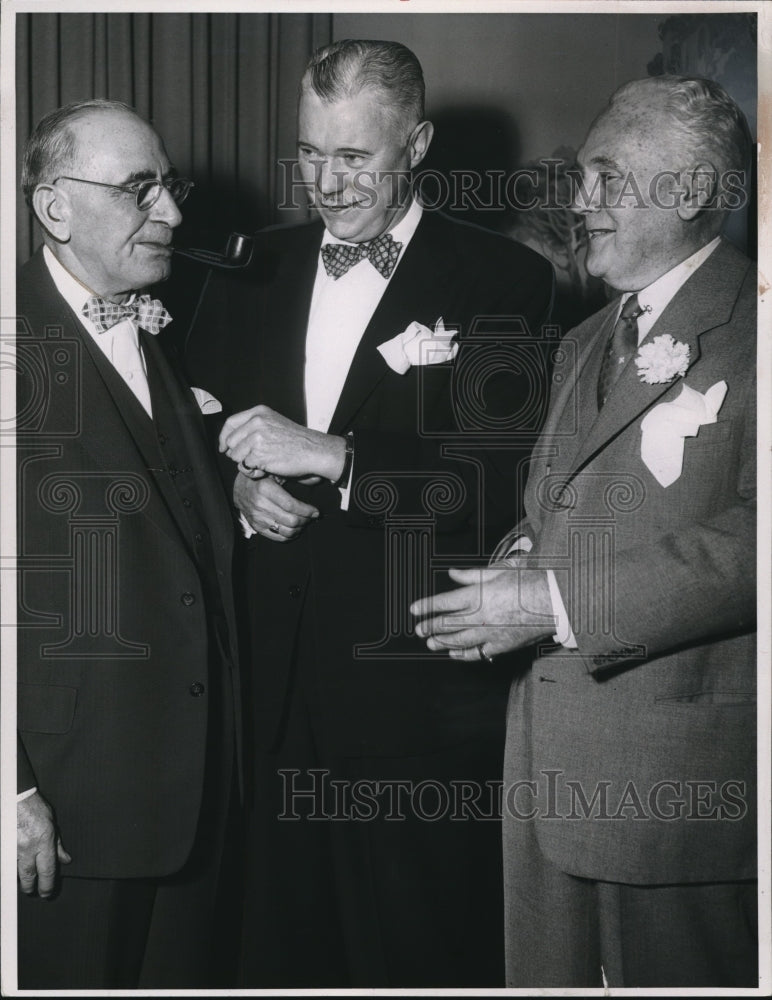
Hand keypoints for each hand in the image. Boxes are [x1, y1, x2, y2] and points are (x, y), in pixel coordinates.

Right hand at [17, 791, 70, 897]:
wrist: (16, 798)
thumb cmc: (35, 808)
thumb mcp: (52, 824)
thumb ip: (57, 845)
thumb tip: (65, 860)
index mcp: (44, 842)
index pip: (48, 871)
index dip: (48, 886)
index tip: (47, 893)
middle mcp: (28, 848)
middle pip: (29, 877)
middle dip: (31, 888)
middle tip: (34, 891)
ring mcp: (13, 849)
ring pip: (16, 873)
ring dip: (21, 878)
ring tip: (25, 881)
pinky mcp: (5, 849)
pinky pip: (9, 864)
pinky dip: (13, 868)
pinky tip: (15, 869)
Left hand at [220, 405, 345, 481]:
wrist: (313, 450)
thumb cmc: (295, 439)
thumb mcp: (273, 422)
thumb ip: (252, 426)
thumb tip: (228, 442)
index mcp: (259, 413)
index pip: (230, 423)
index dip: (224, 437)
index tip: (225, 447)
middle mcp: (256, 423)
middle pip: (231, 442)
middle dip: (237, 454)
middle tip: (252, 459)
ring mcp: (257, 438)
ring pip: (236, 456)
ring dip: (246, 463)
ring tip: (262, 463)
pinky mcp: (259, 455)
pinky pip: (245, 467)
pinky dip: (253, 471)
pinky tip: (266, 468)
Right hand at [234, 471, 318, 541]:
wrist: (240, 487)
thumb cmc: (263, 477)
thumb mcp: (274, 471)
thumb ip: (292, 476)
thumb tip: (317, 479)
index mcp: (265, 489)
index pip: (291, 506)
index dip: (307, 511)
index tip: (316, 511)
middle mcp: (260, 505)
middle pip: (291, 520)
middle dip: (306, 520)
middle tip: (311, 516)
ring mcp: (257, 518)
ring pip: (287, 531)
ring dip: (300, 528)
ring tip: (305, 522)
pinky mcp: (257, 527)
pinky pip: (278, 537)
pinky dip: (290, 535)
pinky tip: (296, 529)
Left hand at [410, 566, 554, 660]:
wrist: (554, 601)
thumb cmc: (528, 583)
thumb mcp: (498, 573)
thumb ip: (471, 576)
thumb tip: (452, 573)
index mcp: (477, 596)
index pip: (443, 602)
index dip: (426, 606)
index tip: (414, 610)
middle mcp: (480, 616)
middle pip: (447, 624)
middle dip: (430, 627)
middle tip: (419, 630)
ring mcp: (490, 633)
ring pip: (459, 641)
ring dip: (442, 642)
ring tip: (431, 643)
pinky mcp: (501, 646)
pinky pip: (478, 653)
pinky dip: (464, 655)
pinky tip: (455, 655)